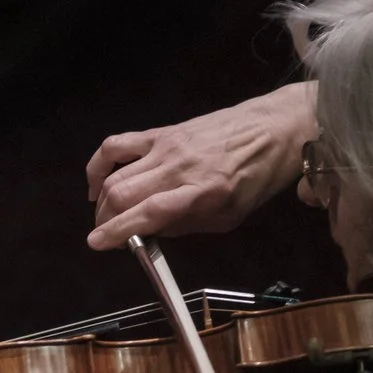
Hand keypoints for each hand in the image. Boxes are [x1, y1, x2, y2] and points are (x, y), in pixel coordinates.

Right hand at [84, 82, 315, 249]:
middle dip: (105, 220)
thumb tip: (149, 231)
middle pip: (121, 194)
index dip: (116, 231)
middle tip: (107, 233)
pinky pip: (116, 145)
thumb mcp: (229, 216)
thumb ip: (186, 225)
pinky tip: (98, 183)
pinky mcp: (161, 132)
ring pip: (115, 175)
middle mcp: (179, 168)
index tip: (97, 244)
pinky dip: (98, 166)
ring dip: (102, 201)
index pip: (147, 213)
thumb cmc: (258, 178)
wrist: (275, 128)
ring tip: (104, 214)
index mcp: (201, 192)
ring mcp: (166, 147)